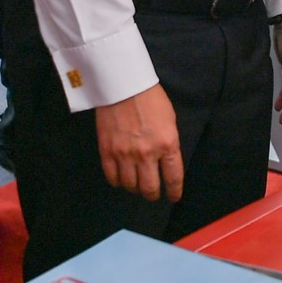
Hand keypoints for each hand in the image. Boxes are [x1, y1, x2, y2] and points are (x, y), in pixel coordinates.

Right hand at [94, 84, 183, 201]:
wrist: (123, 85)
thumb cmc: (151, 99)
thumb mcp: (169, 121)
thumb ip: (168, 143)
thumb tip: (165, 161)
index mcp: (167, 144)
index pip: (173, 178)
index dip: (174, 191)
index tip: (173, 197)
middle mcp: (147, 154)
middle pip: (149, 188)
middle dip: (153, 194)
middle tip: (152, 193)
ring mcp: (125, 154)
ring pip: (130, 185)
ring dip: (134, 188)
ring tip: (136, 184)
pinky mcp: (107, 152)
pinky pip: (112, 177)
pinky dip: (117, 181)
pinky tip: (121, 178)